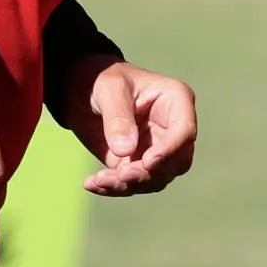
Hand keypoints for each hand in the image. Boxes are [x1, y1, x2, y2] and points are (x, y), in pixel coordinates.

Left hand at [61, 57, 196, 195]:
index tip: (147, 162)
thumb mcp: (110, 89)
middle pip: (176, 162)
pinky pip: (133, 183)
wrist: (82, 89)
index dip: (170, 150)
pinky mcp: (136, 163)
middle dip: (150, 174)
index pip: (184, 132)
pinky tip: (92, 183)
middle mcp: (171, 128)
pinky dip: (114, 188)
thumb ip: (118, 118)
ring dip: (130, 185)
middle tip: (121, 175)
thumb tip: (126, 151)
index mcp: (175, 102)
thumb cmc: (103, 78)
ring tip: (99, 180)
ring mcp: (156, 148)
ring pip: (157, 178)